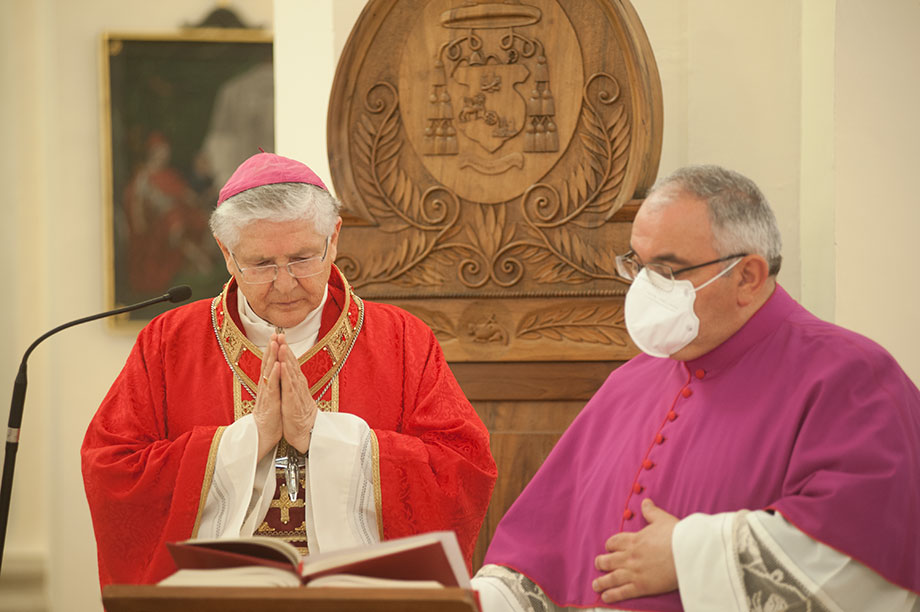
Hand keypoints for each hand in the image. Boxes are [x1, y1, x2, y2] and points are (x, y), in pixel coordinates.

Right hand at [252, 335, 282, 459]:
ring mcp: (266, 394)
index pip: (269, 365)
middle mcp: (265, 387)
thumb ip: (273, 386)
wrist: (262, 437)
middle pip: (267, 364)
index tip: (275, 337)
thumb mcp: (272, 399)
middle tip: (274, 333)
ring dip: (272, 357)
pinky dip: (274, 375)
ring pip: (268, 373)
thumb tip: (275, 375)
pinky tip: (277, 365)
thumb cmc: (269, 418)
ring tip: (275, 344)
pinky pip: (272, 387)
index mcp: (267, 386)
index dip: (272, 351)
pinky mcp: (269, 403)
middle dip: (271, 349)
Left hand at [276, 335, 317, 453]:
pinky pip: (289, 387)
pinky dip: (286, 376)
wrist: (306, 432)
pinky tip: (283, 366)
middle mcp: (298, 385)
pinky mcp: (293, 402)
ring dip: (286, 358)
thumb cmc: (298, 414)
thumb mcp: (293, 395)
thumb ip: (291, 382)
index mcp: (296, 383)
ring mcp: (296, 393)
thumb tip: (287, 370)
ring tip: (281, 345)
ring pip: (291, 372)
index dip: (285, 349)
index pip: (290, 363)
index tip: (279, 336)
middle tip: (280, 334)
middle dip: (285, 348)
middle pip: (291, 363)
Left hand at [593, 498, 678, 603]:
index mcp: (634, 540)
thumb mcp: (662, 519)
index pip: (615, 542)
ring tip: (595, 584)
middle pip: (609, 560)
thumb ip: (651, 511)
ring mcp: (634, 572)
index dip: (610, 545)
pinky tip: (605, 597)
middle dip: (602, 562)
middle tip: (598, 564)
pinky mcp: (641, 586)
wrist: (687, 553)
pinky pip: (622, 592)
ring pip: (612, 577)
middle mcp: (630, 556)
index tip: (609, 547)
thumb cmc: (676, 536)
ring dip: (602, 581)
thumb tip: (645, 501)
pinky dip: (612, 595)